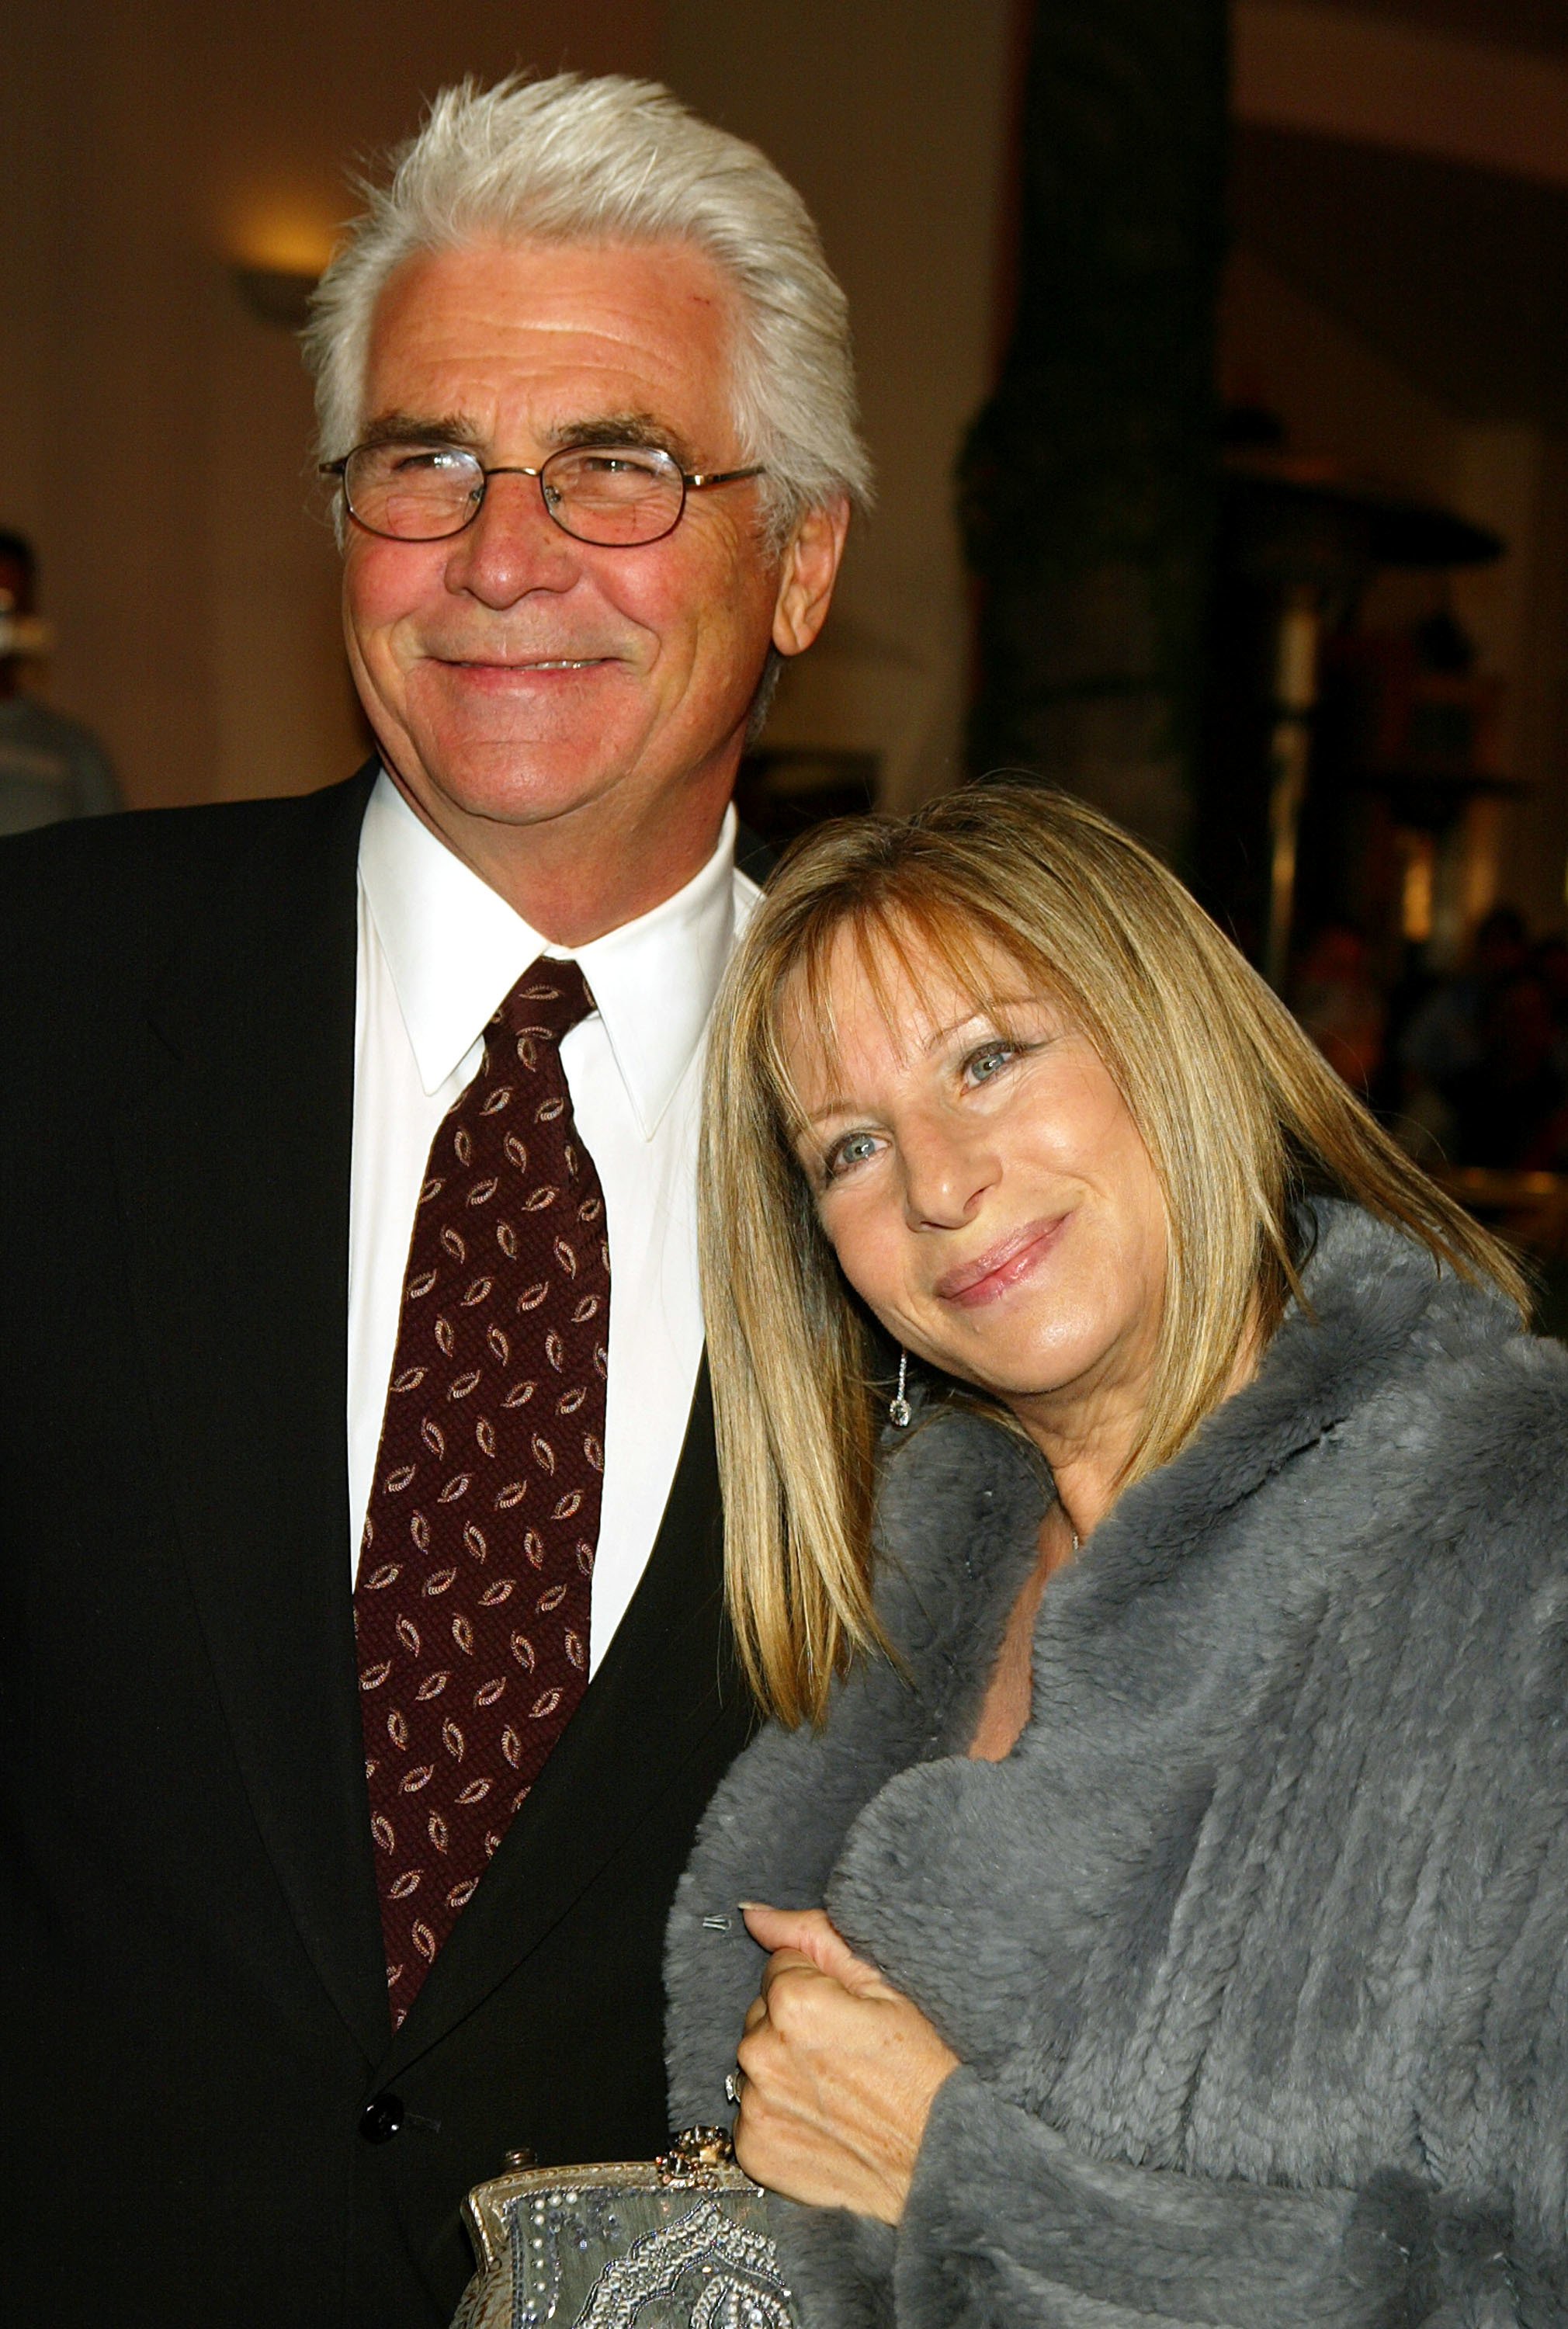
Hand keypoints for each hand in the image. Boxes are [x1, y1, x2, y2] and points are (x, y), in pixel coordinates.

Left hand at [731, 1903, 959, 2224]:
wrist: (940, 2162)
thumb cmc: (924, 2072)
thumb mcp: (884, 1986)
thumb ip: (814, 1937)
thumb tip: (756, 1914)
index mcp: (793, 2002)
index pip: (781, 1967)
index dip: (819, 1986)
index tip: (849, 2015)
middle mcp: (761, 2051)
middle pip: (764, 2014)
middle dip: (795, 2026)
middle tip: (845, 2055)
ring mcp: (755, 2105)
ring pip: (757, 2062)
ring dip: (785, 2069)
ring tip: (836, 2090)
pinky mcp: (754, 2150)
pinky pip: (753, 2111)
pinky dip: (780, 2114)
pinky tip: (821, 2121)